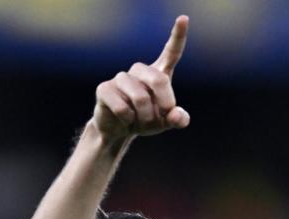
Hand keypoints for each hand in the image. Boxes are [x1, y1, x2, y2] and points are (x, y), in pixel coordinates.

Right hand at [92, 15, 190, 138]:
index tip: (184, 18)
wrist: (119, 130)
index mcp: (158, 74)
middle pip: (158, 80)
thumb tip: (177, 115)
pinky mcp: (104, 89)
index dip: (178, 36)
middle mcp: (140, 71)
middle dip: (164, 105)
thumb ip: (178, 119)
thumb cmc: (145, 120)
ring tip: (140, 123)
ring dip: (145, 118)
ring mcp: (121, 78)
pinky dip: (128, 121)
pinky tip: (125, 120)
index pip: (171, 52)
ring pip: (139, 98)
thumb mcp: (165, 123)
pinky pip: (123, 108)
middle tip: (162, 121)